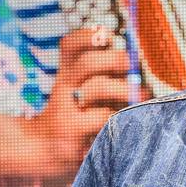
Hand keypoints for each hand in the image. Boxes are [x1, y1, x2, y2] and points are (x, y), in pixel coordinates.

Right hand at [0, 27, 152, 186]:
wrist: (42, 151)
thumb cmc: (73, 117)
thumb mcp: (80, 92)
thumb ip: (100, 75)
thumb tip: (131, 57)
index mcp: (66, 74)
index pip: (69, 46)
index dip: (86, 36)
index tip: (106, 34)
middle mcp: (64, 88)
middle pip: (87, 63)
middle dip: (114, 59)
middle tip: (132, 63)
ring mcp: (67, 111)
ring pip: (97, 87)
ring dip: (124, 87)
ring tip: (143, 94)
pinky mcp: (74, 133)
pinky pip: (103, 118)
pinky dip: (120, 115)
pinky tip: (130, 118)